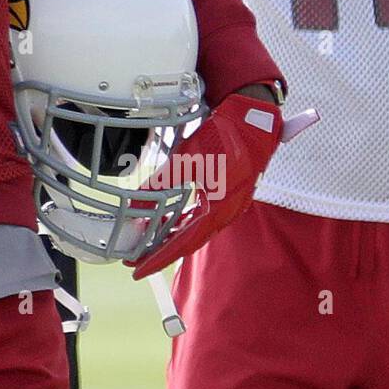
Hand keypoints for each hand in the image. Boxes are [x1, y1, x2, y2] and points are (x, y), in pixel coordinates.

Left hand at [127, 94, 282, 279]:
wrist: (253, 118)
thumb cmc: (222, 136)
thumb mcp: (186, 159)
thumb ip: (160, 183)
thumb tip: (135, 203)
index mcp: (220, 209)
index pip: (183, 242)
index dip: (158, 258)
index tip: (137, 270)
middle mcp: (228, 213)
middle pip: (190, 240)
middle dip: (161, 252)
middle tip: (135, 260)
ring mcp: (230, 206)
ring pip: (197, 230)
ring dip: (172, 237)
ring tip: (147, 244)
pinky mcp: (230, 196)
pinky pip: (204, 217)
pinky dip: (184, 223)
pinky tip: (169, 223)